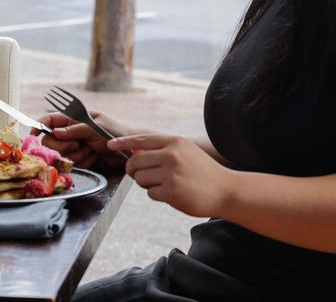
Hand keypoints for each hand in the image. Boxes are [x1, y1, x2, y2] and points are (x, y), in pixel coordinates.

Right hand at [31, 111, 127, 168]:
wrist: (131, 151)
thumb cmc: (116, 132)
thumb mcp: (96, 127)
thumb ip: (76, 129)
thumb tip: (56, 131)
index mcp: (73, 119)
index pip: (49, 120)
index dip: (38, 126)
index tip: (33, 134)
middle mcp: (71, 132)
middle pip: (50, 141)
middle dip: (62, 146)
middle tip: (78, 145)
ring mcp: (75, 146)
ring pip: (61, 154)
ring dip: (76, 155)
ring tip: (91, 151)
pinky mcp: (80, 159)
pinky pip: (72, 164)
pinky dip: (83, 162)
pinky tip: (94, 158)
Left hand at [108, 134, 233, 217]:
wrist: (226, 190)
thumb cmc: (202, 171)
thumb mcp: (184, 151)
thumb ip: (161, 149)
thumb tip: (133, 150)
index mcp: (174, 142)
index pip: (140, 140)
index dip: (122, 143)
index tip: (110, 145)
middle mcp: (171, 155)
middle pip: (134, 162)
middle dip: (135, 171)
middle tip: (147, 176)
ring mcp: (171, 174)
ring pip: (140, 178)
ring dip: (147, 184)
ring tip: (166, 184)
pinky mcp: (171, 192)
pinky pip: (150, 193)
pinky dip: (157, 195)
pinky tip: (173, 193)